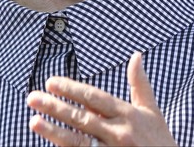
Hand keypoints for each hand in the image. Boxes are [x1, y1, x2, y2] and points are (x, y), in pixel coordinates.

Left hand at [26, 52, 177, 145]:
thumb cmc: (160, 141)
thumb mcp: (152, 112)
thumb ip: (140, 84)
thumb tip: (136, 55)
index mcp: (128, 114)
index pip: (95, 98)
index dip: (72, 89)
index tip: (51, 82)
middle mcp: (120, 132)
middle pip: (82, 117)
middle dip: (55, 107)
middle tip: (32, 97)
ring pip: (78, 140)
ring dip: (54, 131)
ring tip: (33, 122)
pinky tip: (52, 142)